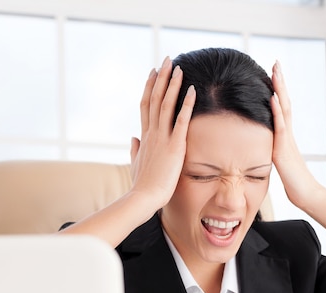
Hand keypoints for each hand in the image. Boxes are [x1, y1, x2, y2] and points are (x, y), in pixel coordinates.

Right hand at [129, 57, 195, 213]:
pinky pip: (181, 121)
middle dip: (161, 78)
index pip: (146, 106)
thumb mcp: (134, 165)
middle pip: (155, 99)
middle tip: (166, 60)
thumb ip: (134, 150)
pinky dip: (186, 104)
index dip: (149, 88)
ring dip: (172, 84)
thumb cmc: (141, 186)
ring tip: (178, 67)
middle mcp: (151, 134)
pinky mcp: (174, 147)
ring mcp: (162, 139)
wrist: (143, 198)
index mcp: (144, 137)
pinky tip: (192, 90)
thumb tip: (133, 138)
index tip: (153, 73)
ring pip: (166, 105)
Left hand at [271, 61, 322, 211]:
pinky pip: (281, 127)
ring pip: (284, 109)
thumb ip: (270, 152)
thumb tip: (261, 149)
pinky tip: (273, 97)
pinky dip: (277, 111)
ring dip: (279, 89)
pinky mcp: (283, 150)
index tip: (271, 74)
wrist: (305, 194)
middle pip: (284, 102)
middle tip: (275, 63)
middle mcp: (287, 134)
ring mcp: (286, 140)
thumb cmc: (293, 182)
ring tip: (275, 71)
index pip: (281, 108)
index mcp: (284, 137)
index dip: (277, 91)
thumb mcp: (277, 163)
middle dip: (279, 82)